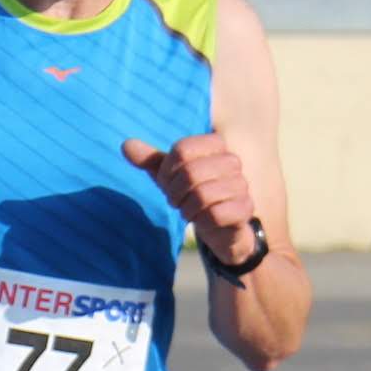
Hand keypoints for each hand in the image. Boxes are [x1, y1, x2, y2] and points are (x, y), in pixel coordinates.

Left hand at [124, 134, 259, 263]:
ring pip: (202, 194)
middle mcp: (232, 161)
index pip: (181, 150)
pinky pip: (215, 214)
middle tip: (177, 202)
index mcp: (215, 144)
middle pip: (190, 172)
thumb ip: (149, 161)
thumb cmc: (192, 194)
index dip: (167, 172)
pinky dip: (201, 221)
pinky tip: (204, 221)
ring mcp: (241, 184)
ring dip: (187, 209)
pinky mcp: (245, 208)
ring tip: (190, 211)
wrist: (219, 226)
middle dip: (175, 193)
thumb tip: (125, 145)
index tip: (168, 183)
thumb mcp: (169, 177)